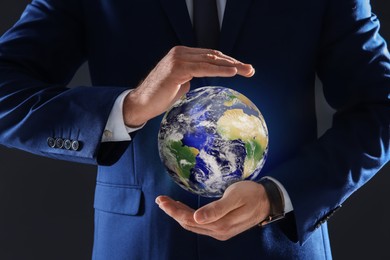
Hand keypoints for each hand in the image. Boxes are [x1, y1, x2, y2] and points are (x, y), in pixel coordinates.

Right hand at [123, 46, 254, 126]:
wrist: (141, 104)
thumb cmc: (160, 97)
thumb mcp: (181, 83)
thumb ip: (192, 76)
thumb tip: (204, 77)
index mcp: (182, 55)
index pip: (210, 56)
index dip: (227, 62)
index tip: (242, 69)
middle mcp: (180, 53)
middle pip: (213, 56)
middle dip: (234, 63)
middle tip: (251, 70)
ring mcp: (178, 59)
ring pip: (210, 60)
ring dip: (232, 66)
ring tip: (247, 71)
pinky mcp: (177, 68)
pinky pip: (203, 68)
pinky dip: (219, 70)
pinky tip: (232, 72)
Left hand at [155, 181, 269, 240]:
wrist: (268, 201)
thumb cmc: (252, 194)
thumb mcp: (235, 197)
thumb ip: (216, 209)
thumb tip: (197, 218)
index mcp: (220, 224)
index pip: (190, 219)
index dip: (174, 211)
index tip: (162, 200)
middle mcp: (218, 231)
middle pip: (188, 223)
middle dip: (173, 212)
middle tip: (161, 200)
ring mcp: (219, 231)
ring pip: (193, 224)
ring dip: (179, 214)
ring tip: (167, 203)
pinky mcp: (221, 227)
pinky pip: (199, 224)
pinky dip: (188, 215)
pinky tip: (183, 208)